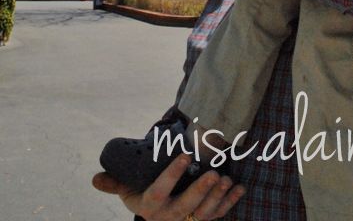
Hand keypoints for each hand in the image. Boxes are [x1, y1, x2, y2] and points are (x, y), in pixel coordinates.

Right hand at [92, 153, 244, 220]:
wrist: (154, 214)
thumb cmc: (140, 193)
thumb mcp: (126, 189)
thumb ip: (113, 183)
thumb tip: (95, 178)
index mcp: (149, 208)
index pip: (160, 191)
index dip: (173, 175)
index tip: (186, 155)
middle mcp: (168, 218)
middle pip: (185, 207)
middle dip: (201, 191)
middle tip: (215, 173)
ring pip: (203, 213)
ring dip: (217, 197)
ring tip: (226, 179)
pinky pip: (217, 215)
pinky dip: (229, 203)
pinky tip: (239, 188)